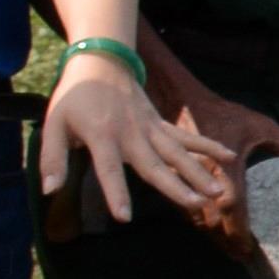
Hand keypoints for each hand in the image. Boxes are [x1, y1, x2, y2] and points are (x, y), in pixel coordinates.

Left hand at [38, 53, 233, 231]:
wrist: (100, 62)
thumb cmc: (74, 98)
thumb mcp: (53, 125)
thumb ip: (53, 159)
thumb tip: (50, 191)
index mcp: (102, 136)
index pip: (110, 169)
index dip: (116, 192)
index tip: (124, 217)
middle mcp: (131, 134)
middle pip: (156, 165)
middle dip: (177, 186)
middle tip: (196, 204)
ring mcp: (151, 128)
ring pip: (178, 154)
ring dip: (199, 172)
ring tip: (217, 192)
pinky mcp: (161, 124)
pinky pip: (187, 137)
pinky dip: (208, 146)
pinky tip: (228, 157)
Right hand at [173, 96, 278, 253]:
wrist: (184, 101)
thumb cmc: (226, 115)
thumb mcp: (265, 127)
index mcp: (227, 170)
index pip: (232, 210)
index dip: (238, 232)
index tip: (248, 249)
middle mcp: (202, 180)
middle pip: (212, 221)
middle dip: (226, 241)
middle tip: (241, 255)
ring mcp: (185, 180)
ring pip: (196, 217)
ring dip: (212, 234)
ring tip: (228, 247)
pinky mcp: (176, 178)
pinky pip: (186, 207)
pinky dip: (199, 221)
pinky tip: (211, 228)